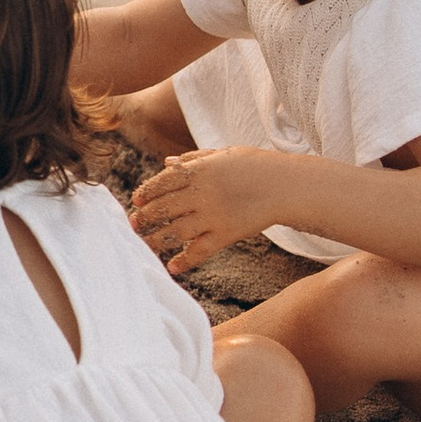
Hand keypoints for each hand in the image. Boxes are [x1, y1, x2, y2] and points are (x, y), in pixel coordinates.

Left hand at [129, 145, 282, 274]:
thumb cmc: (256, 166)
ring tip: (145, 245)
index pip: (163, 182)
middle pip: (163, 208)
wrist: (286, 186)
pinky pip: (199, 251)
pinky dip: (184, 261)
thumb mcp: (224, 154)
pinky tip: (173, 267)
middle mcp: (202, 193)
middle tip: (134, 225)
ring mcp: (213, 215)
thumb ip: (194, 159)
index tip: (137, 201)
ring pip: (175, 232)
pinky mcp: (226, 234)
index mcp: (200, 170)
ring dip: (156, 240)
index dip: (147, 193)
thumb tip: (166, 163)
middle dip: (145, 218)